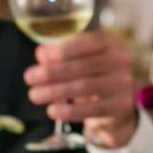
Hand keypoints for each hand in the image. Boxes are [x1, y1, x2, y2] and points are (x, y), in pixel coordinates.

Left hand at [25, 29, 144, 148]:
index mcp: (111, 43)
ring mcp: (124, 84)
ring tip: (34, 95)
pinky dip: (69, 111)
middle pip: (82, 66)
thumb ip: (60, 56)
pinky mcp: (121, 106)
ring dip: (55, 91)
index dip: (64, 50)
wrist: (117, 104)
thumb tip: (41, 54)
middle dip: (52, 72)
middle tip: (29, 78)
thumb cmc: (92, 75)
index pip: (89, 42)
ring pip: (84, 87)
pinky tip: (52, 111)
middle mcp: (121, 60)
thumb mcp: (77, 61)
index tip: (41, 58)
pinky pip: (91, 109)